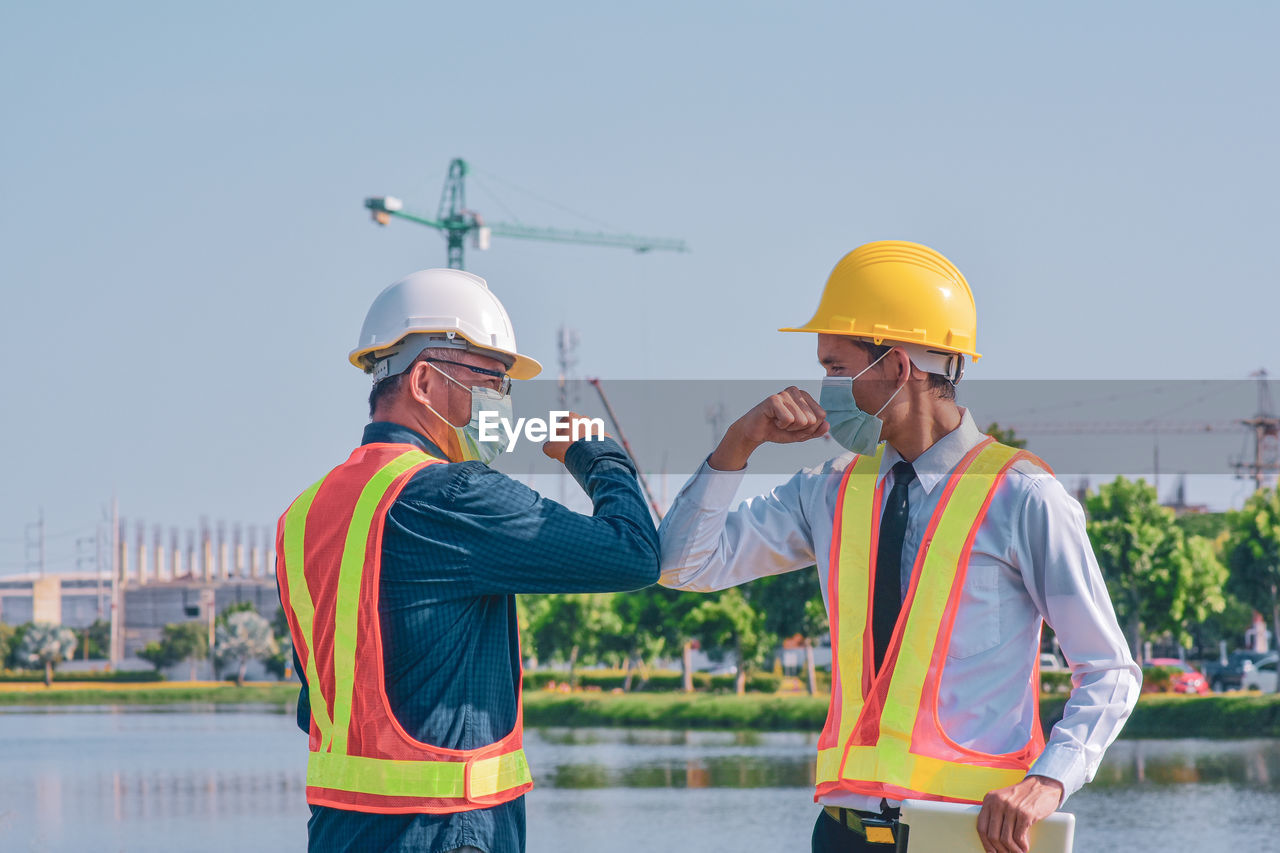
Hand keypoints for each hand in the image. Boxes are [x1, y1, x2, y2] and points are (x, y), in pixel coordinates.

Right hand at [542, 411, 608, 462]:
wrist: (590, 456)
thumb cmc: (569, 449)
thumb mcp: (551, 448)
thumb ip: (548, 446)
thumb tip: (549, 448)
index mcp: (571, 417)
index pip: (561, 425)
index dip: (557, 436)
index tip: (558, 445)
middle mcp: (584, 419)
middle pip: (575, 429)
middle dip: (571, 438)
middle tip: (568, 450)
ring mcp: (596, 426)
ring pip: (587, 435)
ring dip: (583, 442)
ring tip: (580, 454)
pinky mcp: (605, 436)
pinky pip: (598, 442)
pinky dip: (594, 448)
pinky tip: (590, 456)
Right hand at [708, 387, 827, 470]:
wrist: (756, 432)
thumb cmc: (778, 430)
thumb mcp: (800, 434)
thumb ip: (815, 431)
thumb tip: (827, 425)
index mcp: (805, 397)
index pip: (821, 416)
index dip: (809, 428)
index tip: (795, 425)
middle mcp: (796, 391)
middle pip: (812, 419)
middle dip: (799, 429)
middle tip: (785, 425)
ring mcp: (785, 394)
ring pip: (801, 420)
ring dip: (789, 428)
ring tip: (779, 422)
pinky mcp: (774, 399)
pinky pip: (788, 420)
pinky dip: (780, 426)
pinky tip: (773, 420)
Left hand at [976, 775, 1063, 852]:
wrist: (1043, 784)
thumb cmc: (1023, 796)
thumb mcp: (1004, 799)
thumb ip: (996, 812)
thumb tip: (992, 839)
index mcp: (990, 799)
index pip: (981, 826)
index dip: (985, 843)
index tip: (991, 852)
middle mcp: (998, 802)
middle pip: (992, 835)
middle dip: (999, 849)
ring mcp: (1012, 808)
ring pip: (1005, 838)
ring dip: (1012, 850)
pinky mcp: (1025, 814)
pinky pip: (1019, 836)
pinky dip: (1021, 846)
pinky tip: (1024, 848)